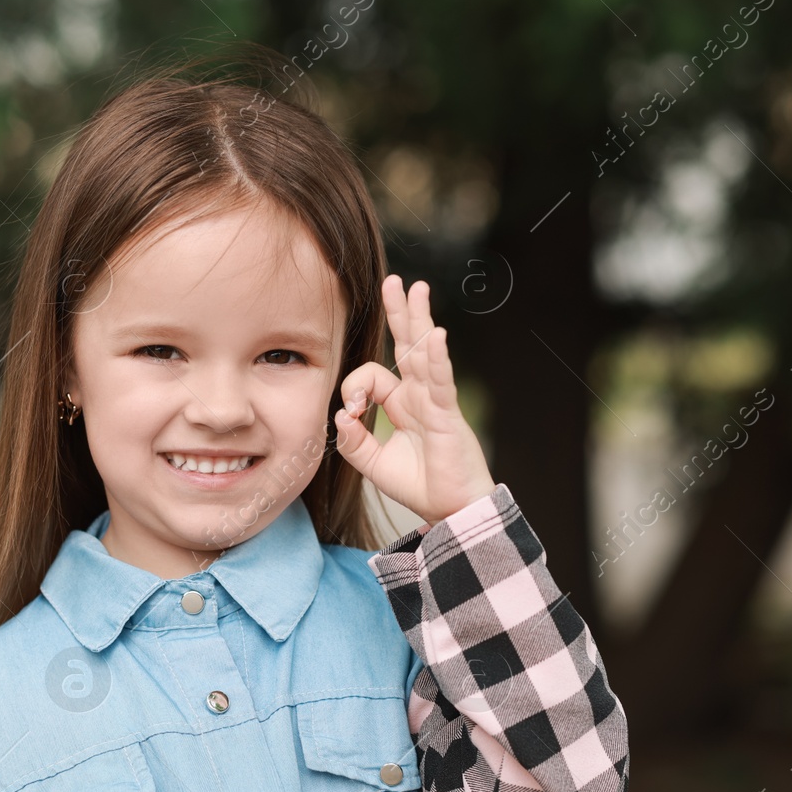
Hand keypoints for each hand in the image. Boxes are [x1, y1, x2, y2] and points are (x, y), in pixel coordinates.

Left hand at [334, 275, 496, 523]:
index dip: (354, 387)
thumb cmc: (417, 484)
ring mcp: (435, 401)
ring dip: (419, 319)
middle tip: (394, 282)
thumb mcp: (371, 463)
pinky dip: (437, 359)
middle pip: (406, 345)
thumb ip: (351, 440)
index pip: (372, 375)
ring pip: (424, 353)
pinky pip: (440, 381)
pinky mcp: (447, 415)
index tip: (350, 414)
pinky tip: (435, 335)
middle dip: (399, 312)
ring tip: (417, 289)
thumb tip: (341, 415)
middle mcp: (419, 394)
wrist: (450, 509)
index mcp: (402, 402)